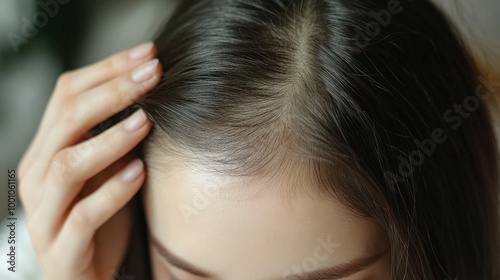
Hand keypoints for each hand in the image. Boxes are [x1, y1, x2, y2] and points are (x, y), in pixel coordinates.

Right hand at [17, 42, 160, 279]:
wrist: (87, 276)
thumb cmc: (101, 217)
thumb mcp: (104, 169)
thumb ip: (113, 135)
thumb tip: (148, 89)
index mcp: (45, 151)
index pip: (66, 95)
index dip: (106, 70)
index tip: (146, 54)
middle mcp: (37, 177)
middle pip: (66, 120)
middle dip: (113, 91)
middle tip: (153, 74)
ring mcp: (46, 214)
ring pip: (68, 165)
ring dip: (110, 139)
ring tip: (147, 121)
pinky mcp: (62, 249)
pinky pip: (84, 216)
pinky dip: (113, 191)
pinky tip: (139, 172)